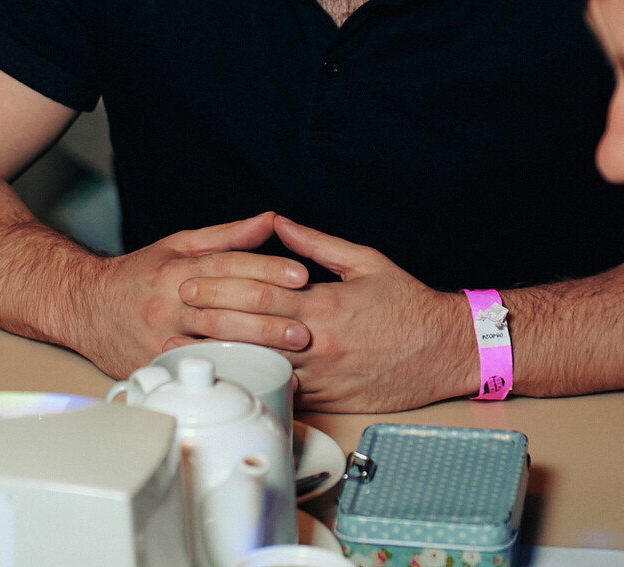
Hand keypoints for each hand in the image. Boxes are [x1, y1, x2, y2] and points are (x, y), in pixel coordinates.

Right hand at [71, 211, 309, 377]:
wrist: (84, 306)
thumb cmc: (138, 276)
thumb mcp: (178, 245)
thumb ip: (228, 236)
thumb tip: (271, 221)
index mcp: (177, 268)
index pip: (228, 265)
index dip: (266, 269)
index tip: (300, 275)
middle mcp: (168, 302)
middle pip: (224, 307)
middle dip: (268, 317)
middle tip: (304, 326)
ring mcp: (160, 336)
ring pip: (211, 343)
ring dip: (253, 350)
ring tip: (289, 356)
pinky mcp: (154, 365)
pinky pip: (194, 372)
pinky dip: (225, 374)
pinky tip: (252, 377)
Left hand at [178, 215, 477, 411]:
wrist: (446, 350)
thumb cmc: (408, 304)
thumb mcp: (365, 261)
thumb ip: (317, 244)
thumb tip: (280, 224)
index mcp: (326, 305)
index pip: (263, 293)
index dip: (223, 287)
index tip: (193, 282)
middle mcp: (321, 343)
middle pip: (254, 331)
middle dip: (211, 321)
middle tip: (177, 313)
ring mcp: (324, 376)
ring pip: (264, 368)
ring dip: (224, 359)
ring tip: (186, 353)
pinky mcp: (330, 400)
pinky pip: (286, 395)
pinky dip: (256, 386)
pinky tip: (230, 381)